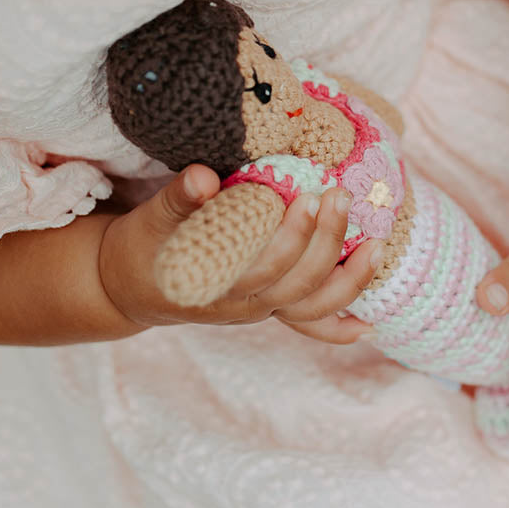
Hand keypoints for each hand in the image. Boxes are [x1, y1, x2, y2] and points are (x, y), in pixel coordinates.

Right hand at [99, 165, 382, 342]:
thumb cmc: (142, 248)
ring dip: (350, 282)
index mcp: (217, 283)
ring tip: (379, 248)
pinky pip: (307, 326)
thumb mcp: (150, 221)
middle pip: (298, 283)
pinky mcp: (268, 309)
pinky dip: (338, 330)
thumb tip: (204, 177)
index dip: (293, 235)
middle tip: (341, 196)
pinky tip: (368, 327)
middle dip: (327, 241)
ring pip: (312, 307)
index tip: (309, 196)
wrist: (129, 289)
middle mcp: (244, 305)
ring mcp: (259, 311)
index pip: (267, 266)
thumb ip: (179, 199)